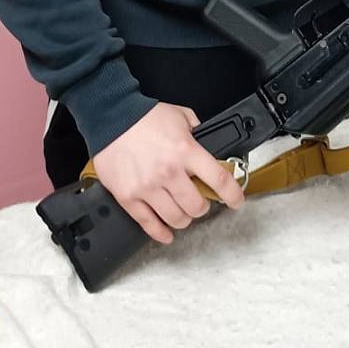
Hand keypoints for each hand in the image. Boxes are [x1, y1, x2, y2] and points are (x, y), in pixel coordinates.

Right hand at [91, 101, 244, 244]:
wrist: (111, 117)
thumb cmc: (145, 116)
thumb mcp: (181, 115)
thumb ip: (198, 131)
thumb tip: (208, 144)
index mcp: (186, 151)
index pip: (219, 180)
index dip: (233, 195)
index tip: (236, 201)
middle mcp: (169, 172)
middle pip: (197, 207)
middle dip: (202, 206)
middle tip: (199, 201)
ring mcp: (148, 187)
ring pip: (176, 219)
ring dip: (184, 218)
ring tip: (182, 212)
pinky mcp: (129, 197)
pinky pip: (149, 224)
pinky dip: (160, 233)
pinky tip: (166, 233)